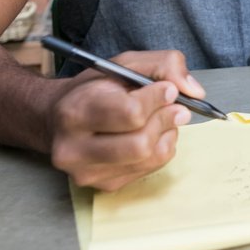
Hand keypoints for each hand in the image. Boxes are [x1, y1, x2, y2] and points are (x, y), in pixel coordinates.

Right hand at [47, 50, 205, 190]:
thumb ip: (162, 65)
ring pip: (149, 158)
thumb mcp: (123, 63)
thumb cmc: (93, 90)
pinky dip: (161, 149)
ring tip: (162, 118)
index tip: (168, 89)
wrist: (56, 119)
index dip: (157, 99)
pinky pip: (149, 170)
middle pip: (141, 143)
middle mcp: (73, 148)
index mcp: (74, 111)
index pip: (130, 113)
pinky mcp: (103, 186)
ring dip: (166, 134)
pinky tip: (151, 135)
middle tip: (176, 106)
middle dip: (165, 120)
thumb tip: (193, 91)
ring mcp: (87, 172)